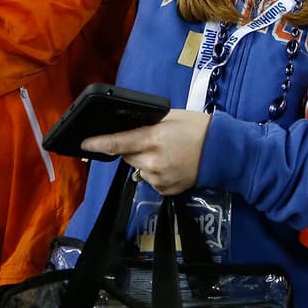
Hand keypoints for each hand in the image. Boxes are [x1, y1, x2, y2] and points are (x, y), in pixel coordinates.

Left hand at [81, 109, 211, 195]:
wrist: (223, 152)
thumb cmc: (198, 128)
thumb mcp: (171, 117)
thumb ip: (147, 124)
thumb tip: (127, 128)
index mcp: (153, 138)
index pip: (117, 143)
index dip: (98, 144)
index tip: (84, 144)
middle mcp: (152, 161)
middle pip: (127, 156)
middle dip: (132, 148)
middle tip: (151, 140)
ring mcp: (158, 178)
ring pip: (138, 169)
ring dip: (144, 161)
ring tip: (166, 153)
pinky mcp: (165, 190)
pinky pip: (150, 180)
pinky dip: (155, 172)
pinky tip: (171, 165)